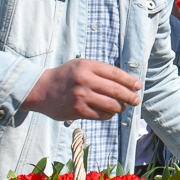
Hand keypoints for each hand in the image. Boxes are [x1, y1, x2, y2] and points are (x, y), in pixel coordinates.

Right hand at [22, 59, 141, 120]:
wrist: (41, 89)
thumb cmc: (66, 76)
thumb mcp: (81, 65)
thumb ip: (100, 71)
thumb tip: (126, 82)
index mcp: (87, 66)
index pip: (115, 73)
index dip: (130, 81)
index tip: (138, 86)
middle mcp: (85, 80)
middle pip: (116, 90)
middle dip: (130, 96)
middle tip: (136, 100)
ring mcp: (81, 96)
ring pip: (110, 104)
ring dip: (121, 107)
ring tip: (123, 107)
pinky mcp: (77, 110)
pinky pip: (101, 115)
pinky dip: (109, 115)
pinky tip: (110, 113)